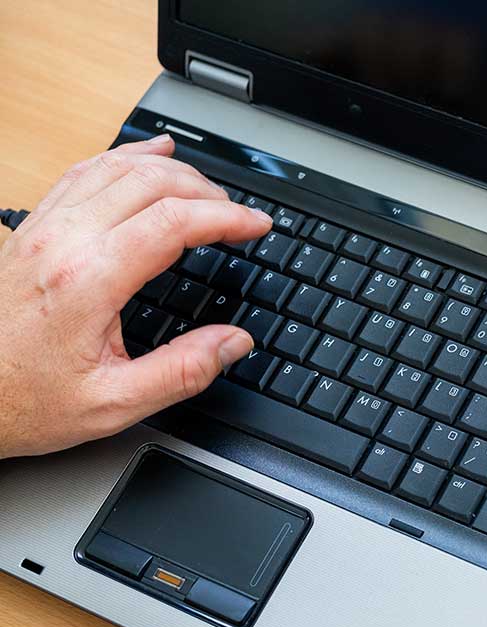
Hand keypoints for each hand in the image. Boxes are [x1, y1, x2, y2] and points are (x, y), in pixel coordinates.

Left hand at [0, 134, 271, 457]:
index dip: (226, 218)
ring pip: (117, 168)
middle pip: (150, 183)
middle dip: (207, 192)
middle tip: (238, 215)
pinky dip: (124, 156)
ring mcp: (42, 229)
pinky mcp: (31, 229)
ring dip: (171, 170)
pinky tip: (148, 154)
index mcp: (87, 282)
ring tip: (208, 190)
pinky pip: (83, 172)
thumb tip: (233, 342)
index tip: (256, 225)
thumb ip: (181, 372)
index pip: (173, 222)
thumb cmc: (23, 400)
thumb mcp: (112, 405)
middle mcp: (62, 243)